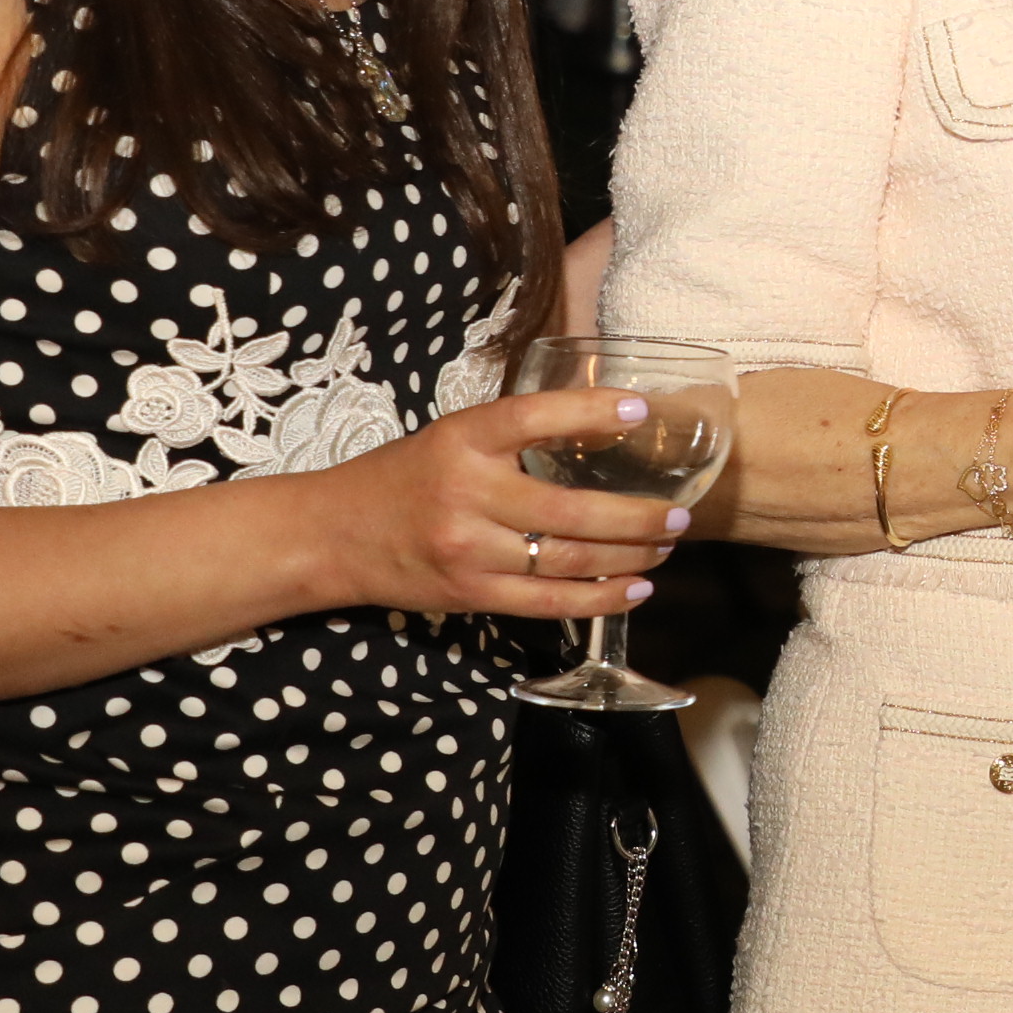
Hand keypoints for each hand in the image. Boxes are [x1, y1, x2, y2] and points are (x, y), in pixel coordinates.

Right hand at [326, 386, 688, 621]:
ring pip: (568, 560)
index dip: (589, 411)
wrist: (331, 536)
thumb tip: (606, 420)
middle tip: (681, 514)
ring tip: (666, 547)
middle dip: (638, 517)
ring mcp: (469, 550)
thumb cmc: (404, 478)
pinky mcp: (471, 594)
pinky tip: (636, 589)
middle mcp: (466, 494)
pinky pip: (549, 603)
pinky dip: (600, 599)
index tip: (641, 409)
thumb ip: (516, 434)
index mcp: (462, 440)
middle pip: (569, 511)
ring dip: (630, 558)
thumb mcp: (453, 436)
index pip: (532, 417)